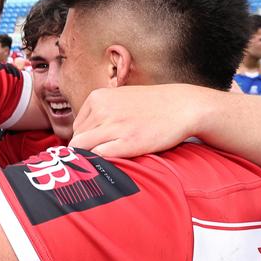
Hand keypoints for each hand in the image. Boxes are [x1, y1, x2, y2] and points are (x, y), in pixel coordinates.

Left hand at [70, 83, 209, 158]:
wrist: (183, 106)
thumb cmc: (151, 106)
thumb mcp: (119, 98)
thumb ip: (99, 112)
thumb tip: (81, 136)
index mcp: (97, 98)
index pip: (77, 127)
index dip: (88, 139)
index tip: (103, 145)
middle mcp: (102, 110)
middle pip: (78, 139)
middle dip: (87, 150)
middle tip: (104, 157)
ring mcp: (114, 126)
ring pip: (83, 149)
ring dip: (92, 158)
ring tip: (110, 159)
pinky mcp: (127, 142)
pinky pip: (99, 156)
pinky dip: (102, 162)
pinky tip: (116, 161)